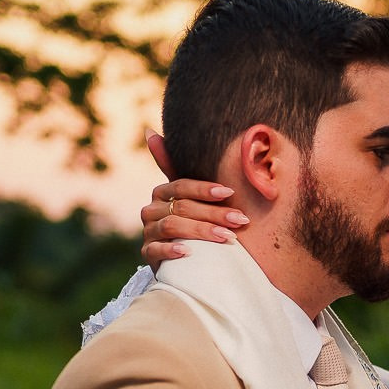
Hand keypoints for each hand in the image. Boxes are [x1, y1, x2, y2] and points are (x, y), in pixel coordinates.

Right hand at [138, 131, 247, 264]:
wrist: (184, 258)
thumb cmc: (193, 220)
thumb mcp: (191, 196)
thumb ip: (179, 167)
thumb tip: (149, 131)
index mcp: (162, 192)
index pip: (182, 186)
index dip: (205, 188)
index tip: (230, 191)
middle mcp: (151, 210)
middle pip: (182, 207)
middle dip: (213, 213)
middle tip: (240, 219)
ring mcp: (148, 233)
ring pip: (172, 227)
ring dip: (201, 231)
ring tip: (226, 237)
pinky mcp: (148, 254)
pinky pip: (156, 251)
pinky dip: (171, 250)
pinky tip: (188, 252)